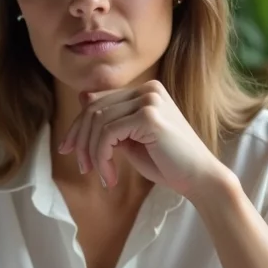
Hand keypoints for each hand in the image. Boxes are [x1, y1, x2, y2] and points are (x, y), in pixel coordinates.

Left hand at [58, 80, 227, 195]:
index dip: (78, 126)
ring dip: (93, 154)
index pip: (98, 101)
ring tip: (101, 176)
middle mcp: (148, 89)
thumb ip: (110, 122)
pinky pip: (108, 134)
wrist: (200, 178)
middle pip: (94, 109)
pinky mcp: (149, 117)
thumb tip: (82, 98)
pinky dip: (102, 158)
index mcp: (146, 91)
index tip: (68, 150)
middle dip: (80, 140)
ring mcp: (149, 100)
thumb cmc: (167, 162)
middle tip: (82, 167)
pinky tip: (110, 177)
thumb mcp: (130, 139)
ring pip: (98, 122)